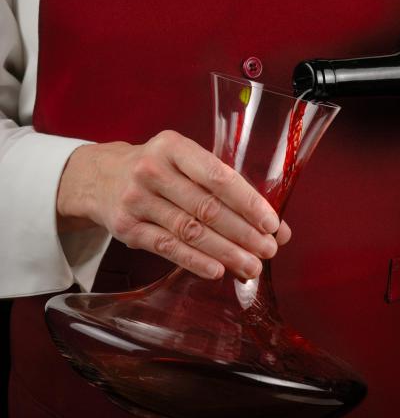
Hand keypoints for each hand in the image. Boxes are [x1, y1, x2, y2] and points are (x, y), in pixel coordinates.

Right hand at [57, 130, 290, 279]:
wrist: (101, 177)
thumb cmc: (160, 170)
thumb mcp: (188, 164)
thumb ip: (231, 191)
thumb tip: (280, 228)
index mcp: (173, 146)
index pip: (218, 176)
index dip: (247, 202)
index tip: (272, 224)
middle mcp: (152, 170)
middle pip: (206, 207)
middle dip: (243, 232)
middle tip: (269, 250)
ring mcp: (136, 200)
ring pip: (189, 231)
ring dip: (226, 252)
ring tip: (252, 266)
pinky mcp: (127, 227)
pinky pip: (167, 248)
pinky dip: (195, 261)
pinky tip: (219, 270)